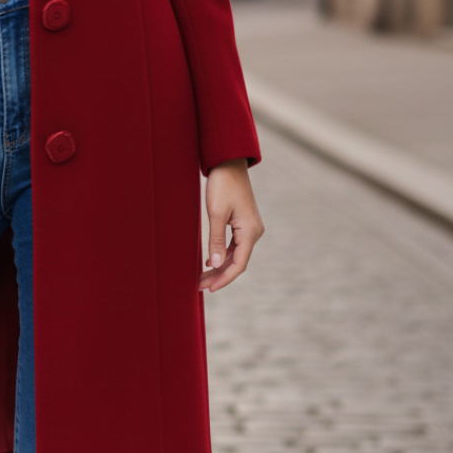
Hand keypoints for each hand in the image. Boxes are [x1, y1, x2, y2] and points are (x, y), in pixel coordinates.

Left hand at [200, 158, 263, 292]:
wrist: (228, 163)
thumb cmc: (222, 185)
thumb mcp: (216, 213)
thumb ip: (216, 240)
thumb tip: (215, 264)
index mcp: (250, 232)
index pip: (238, 264)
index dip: (224, 279)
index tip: (209, 289)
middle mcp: (254, 232)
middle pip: (236, 261)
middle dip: (218, 275)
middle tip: (198, 286)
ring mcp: (250, 227)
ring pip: (235, 254)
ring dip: (219, 266)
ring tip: (201, 277)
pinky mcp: (243, 222)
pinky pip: (234, 244)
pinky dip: (222, 254)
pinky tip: (209, 261)